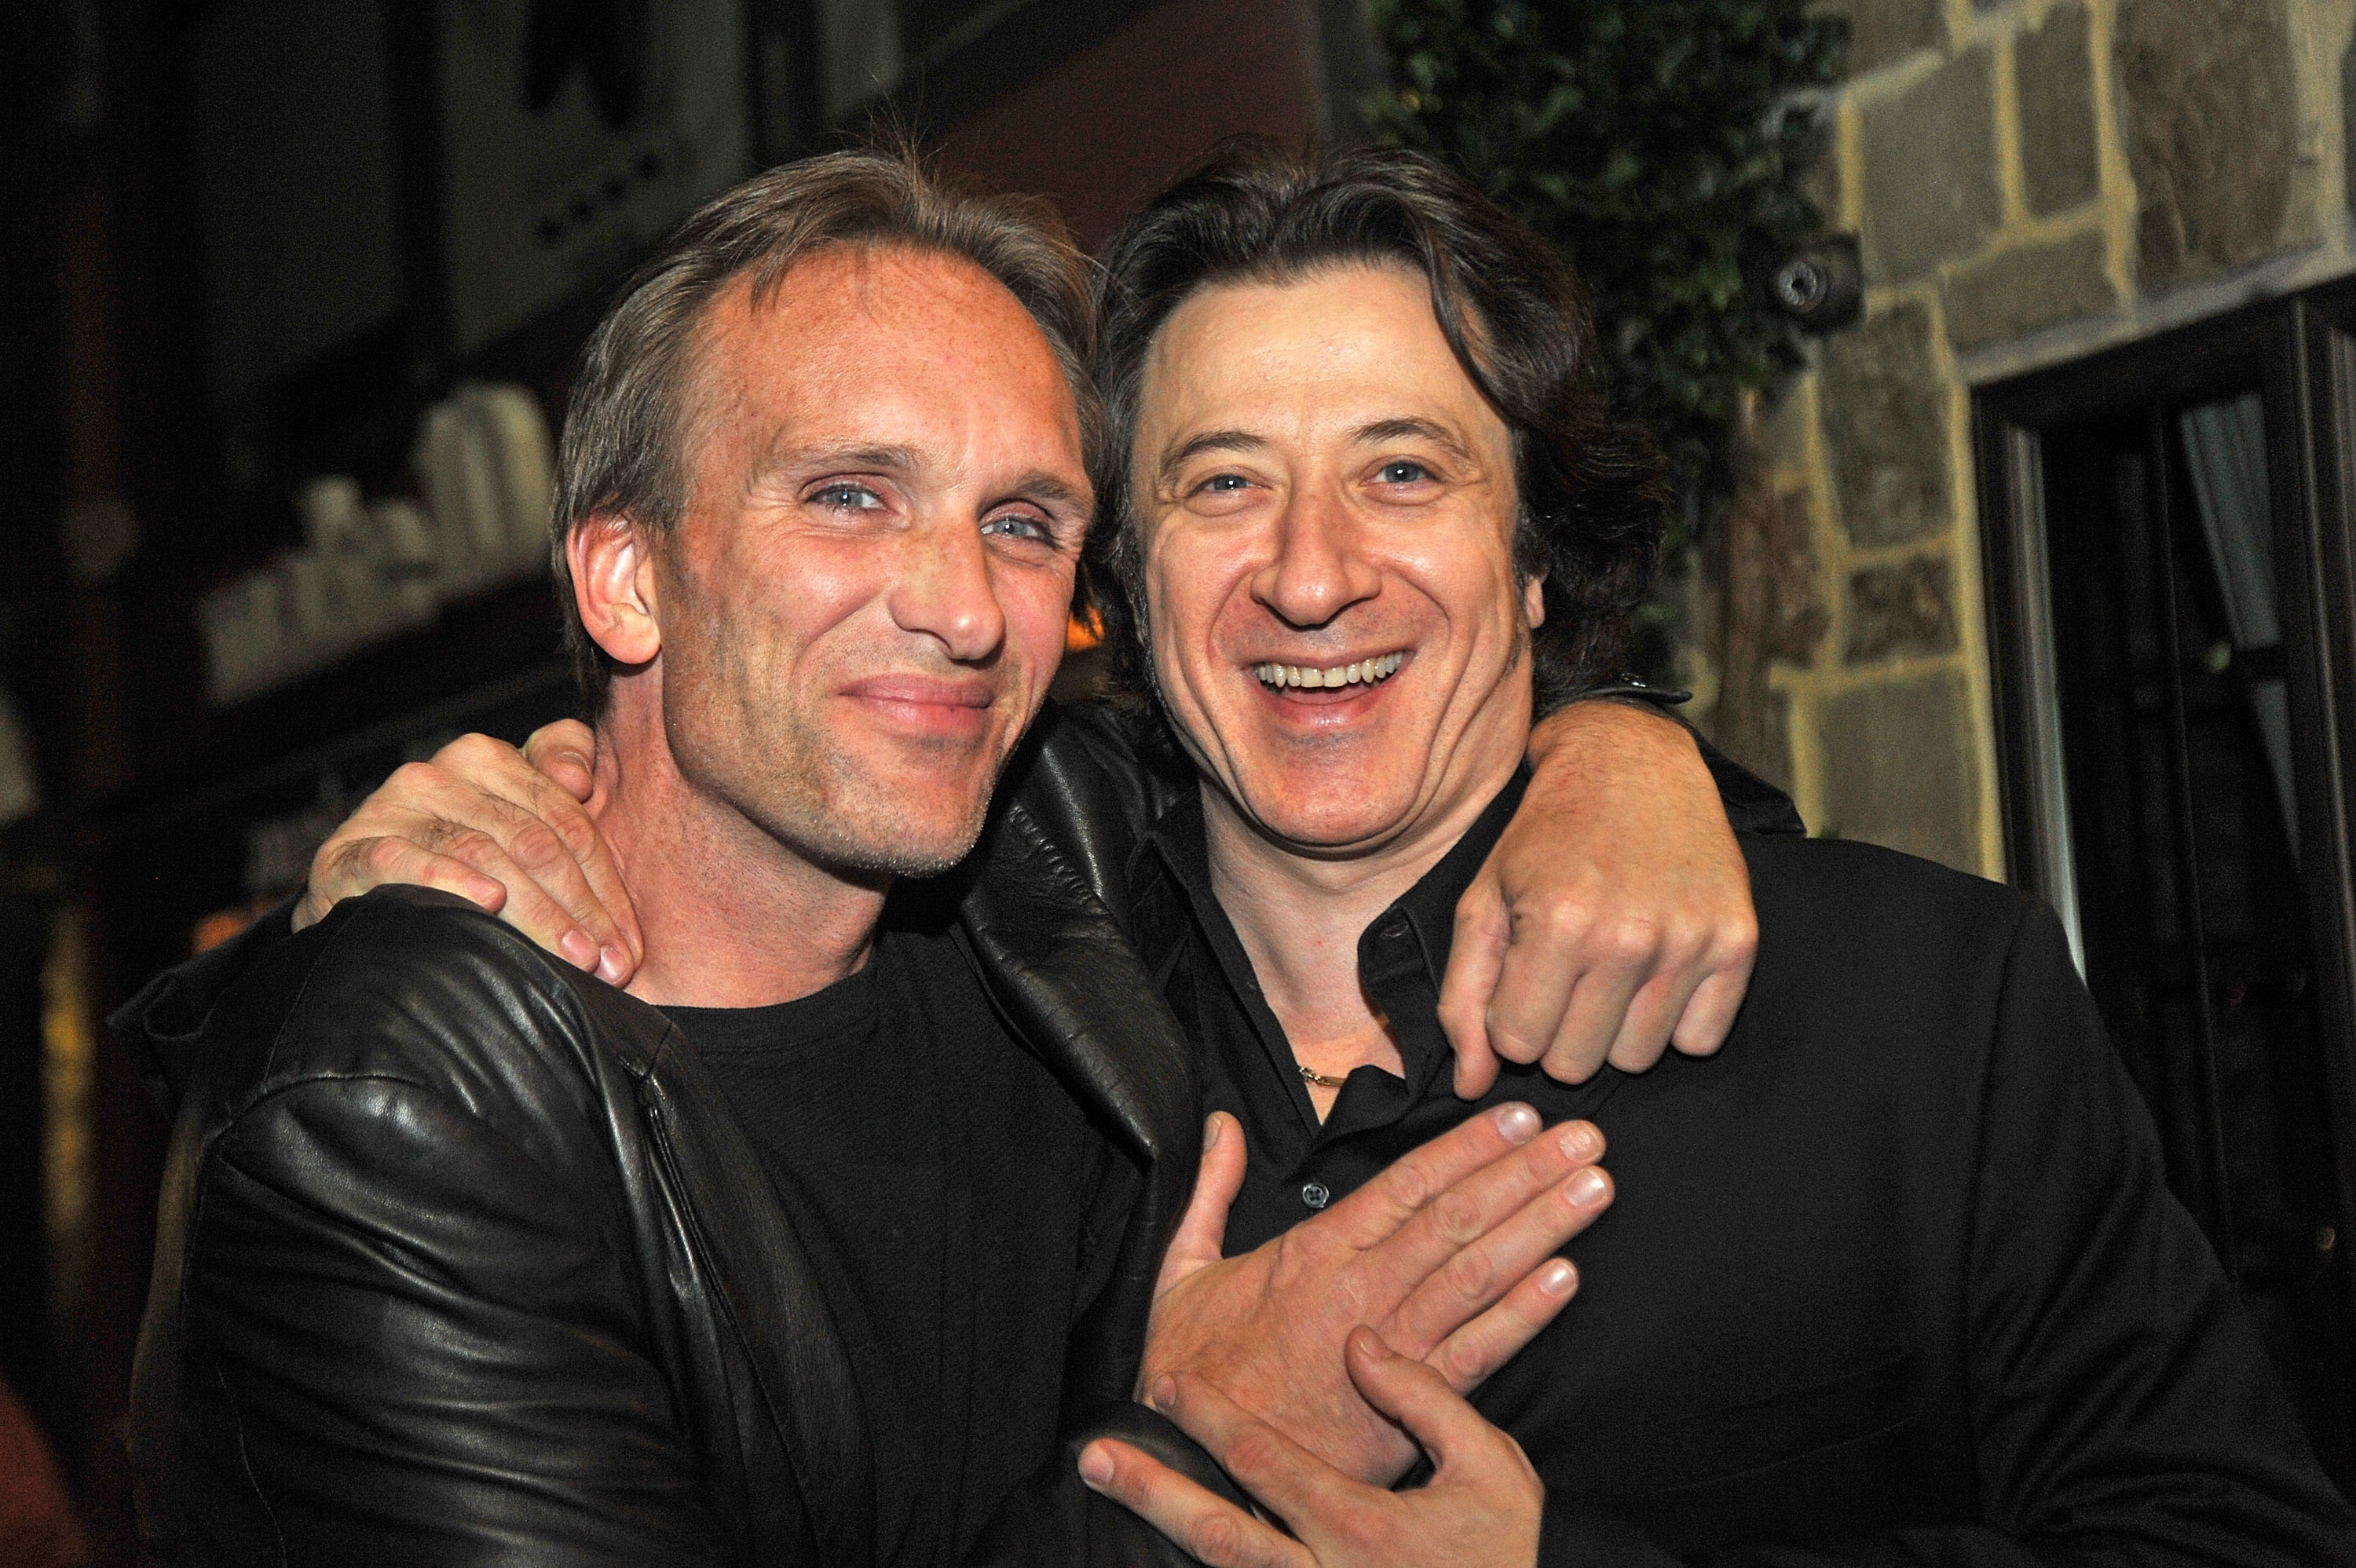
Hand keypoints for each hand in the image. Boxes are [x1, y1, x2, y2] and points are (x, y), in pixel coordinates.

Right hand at [296, 721, 642, 983]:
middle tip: (607, 962)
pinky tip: (485, 904)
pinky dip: (448, 881)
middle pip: (532, 840)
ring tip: (571, 956)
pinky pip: (403, 861)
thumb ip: (562, 772)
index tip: (629, 945)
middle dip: (578, 908)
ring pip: (482, 853)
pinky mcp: (348, 851)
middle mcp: (437, 774)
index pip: (567, 821)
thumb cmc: (460, 864)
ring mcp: (390, 809)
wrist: (361, 900)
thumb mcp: (520, 816)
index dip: (606, 886)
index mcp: (487, 759)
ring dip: (534, 910)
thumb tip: (579, 779)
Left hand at [1081, 1327, 1541, 1567]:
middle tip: (1095, 1455)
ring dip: (1165, 1530)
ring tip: (1112, 1489)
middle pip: (1217, 1534)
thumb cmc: (1511, 1554)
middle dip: (1153, 1492)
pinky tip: (1167, 1554)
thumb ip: (1426, 1400)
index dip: (1212, 1423)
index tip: (1170, 1385)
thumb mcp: (1490, 1470)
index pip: (1266, 1465)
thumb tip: (1365, 1344)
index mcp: (1363, 1531)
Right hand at [1143, 1105, 1607, 1484]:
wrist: (1187, 1464)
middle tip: (1584, 1140)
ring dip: (1541, 1227)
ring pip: (1477, 1274)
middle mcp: (1358, 1289)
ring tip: (1594, 1189)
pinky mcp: (1402, 1409)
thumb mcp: (1183, 1269)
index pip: (1408, 1183)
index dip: (1469, 1146)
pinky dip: (1523, 1315)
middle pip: (1457, 1218)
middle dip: (1526, 1174)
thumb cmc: (1188, 1369)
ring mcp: (1386, 1347)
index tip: (1519, 1116)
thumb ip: (1211, 1191)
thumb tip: (1222, 1127)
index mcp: (1313, 1251)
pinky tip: (1567, 1279)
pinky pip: (1475, 1353)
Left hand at [1443, 700, 1757, 1094]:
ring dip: (1613, 1030)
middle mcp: (1630, 937)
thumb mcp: (1483, 901)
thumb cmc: (1546, 837)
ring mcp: (1691, 941)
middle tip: (1563, 977)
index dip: (1510, 1018)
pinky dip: (1673, 1022)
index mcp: (1559, 923)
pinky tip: (1654, 972)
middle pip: (1575, 1063)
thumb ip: (1464, 998)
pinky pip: (1698, 1041)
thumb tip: (1471, 1085)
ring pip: (1636, 1060)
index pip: (1517, 1044)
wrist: (1630, 765)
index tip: (1522, 979)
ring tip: (1608, 971)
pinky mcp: (1739, 942)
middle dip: (1556, 1030)